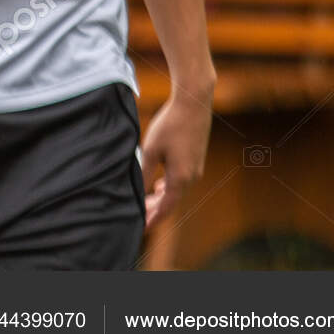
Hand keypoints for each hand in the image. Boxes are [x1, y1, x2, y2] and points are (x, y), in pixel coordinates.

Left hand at [140, 91, 211, 226]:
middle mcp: (192, 177)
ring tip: (145, 202)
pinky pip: (181, 180)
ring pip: (176, 191)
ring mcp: (196, 169)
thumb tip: (140, 191)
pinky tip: (159, 185)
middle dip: (154, 209)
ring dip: (161, 198)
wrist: (192, 105)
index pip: (166, 207)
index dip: (153, 218)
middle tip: (137, 215)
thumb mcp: (151, 150)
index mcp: (180, 178)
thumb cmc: (170, 125)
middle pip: (171, 201)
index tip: (142, 228)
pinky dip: (168, 187)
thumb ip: (145, 173)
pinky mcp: (196, 160)